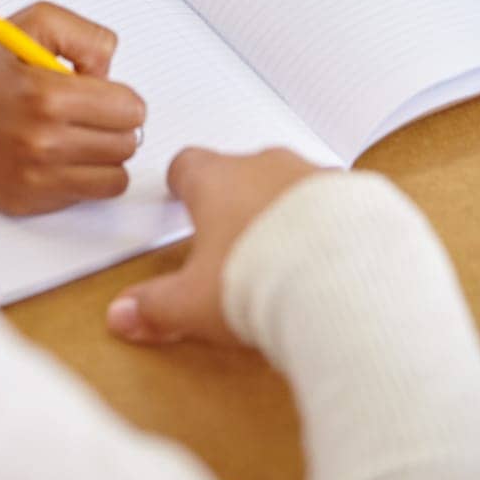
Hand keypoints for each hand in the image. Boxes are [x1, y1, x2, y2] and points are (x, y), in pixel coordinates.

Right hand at [0, 2, 145, 215]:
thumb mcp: (38, 21)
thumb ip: (88, 38)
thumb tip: (112, 74)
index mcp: (48, 97)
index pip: (131, 111)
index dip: (121, 98)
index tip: (104, 94)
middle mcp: (41, 142)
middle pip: (126, 145)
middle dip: (113, 125)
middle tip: (87, 112)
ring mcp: (32, 178)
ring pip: (114, 178)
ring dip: (102, 156)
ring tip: (75, 134)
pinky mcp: (24, 200)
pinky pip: (83, 197)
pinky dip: (77, 177)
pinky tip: (54, 155)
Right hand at [107, 147, 324, 345]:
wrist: (342, 277)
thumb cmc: (261, 277)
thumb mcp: (193, 302)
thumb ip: (155, 306)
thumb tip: (123, 315)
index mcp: (216, 180)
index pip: (188, 165)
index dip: (183, 182)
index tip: (182, 192)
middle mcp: (264, 166)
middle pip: (241, 171)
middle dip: (237, 198)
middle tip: (234, 236)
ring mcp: (313, 175)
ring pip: (291, 182)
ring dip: (285, 208)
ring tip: (286, 251)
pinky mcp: (357, 193)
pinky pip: (337, 201)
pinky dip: (331, 222)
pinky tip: (331, 256)